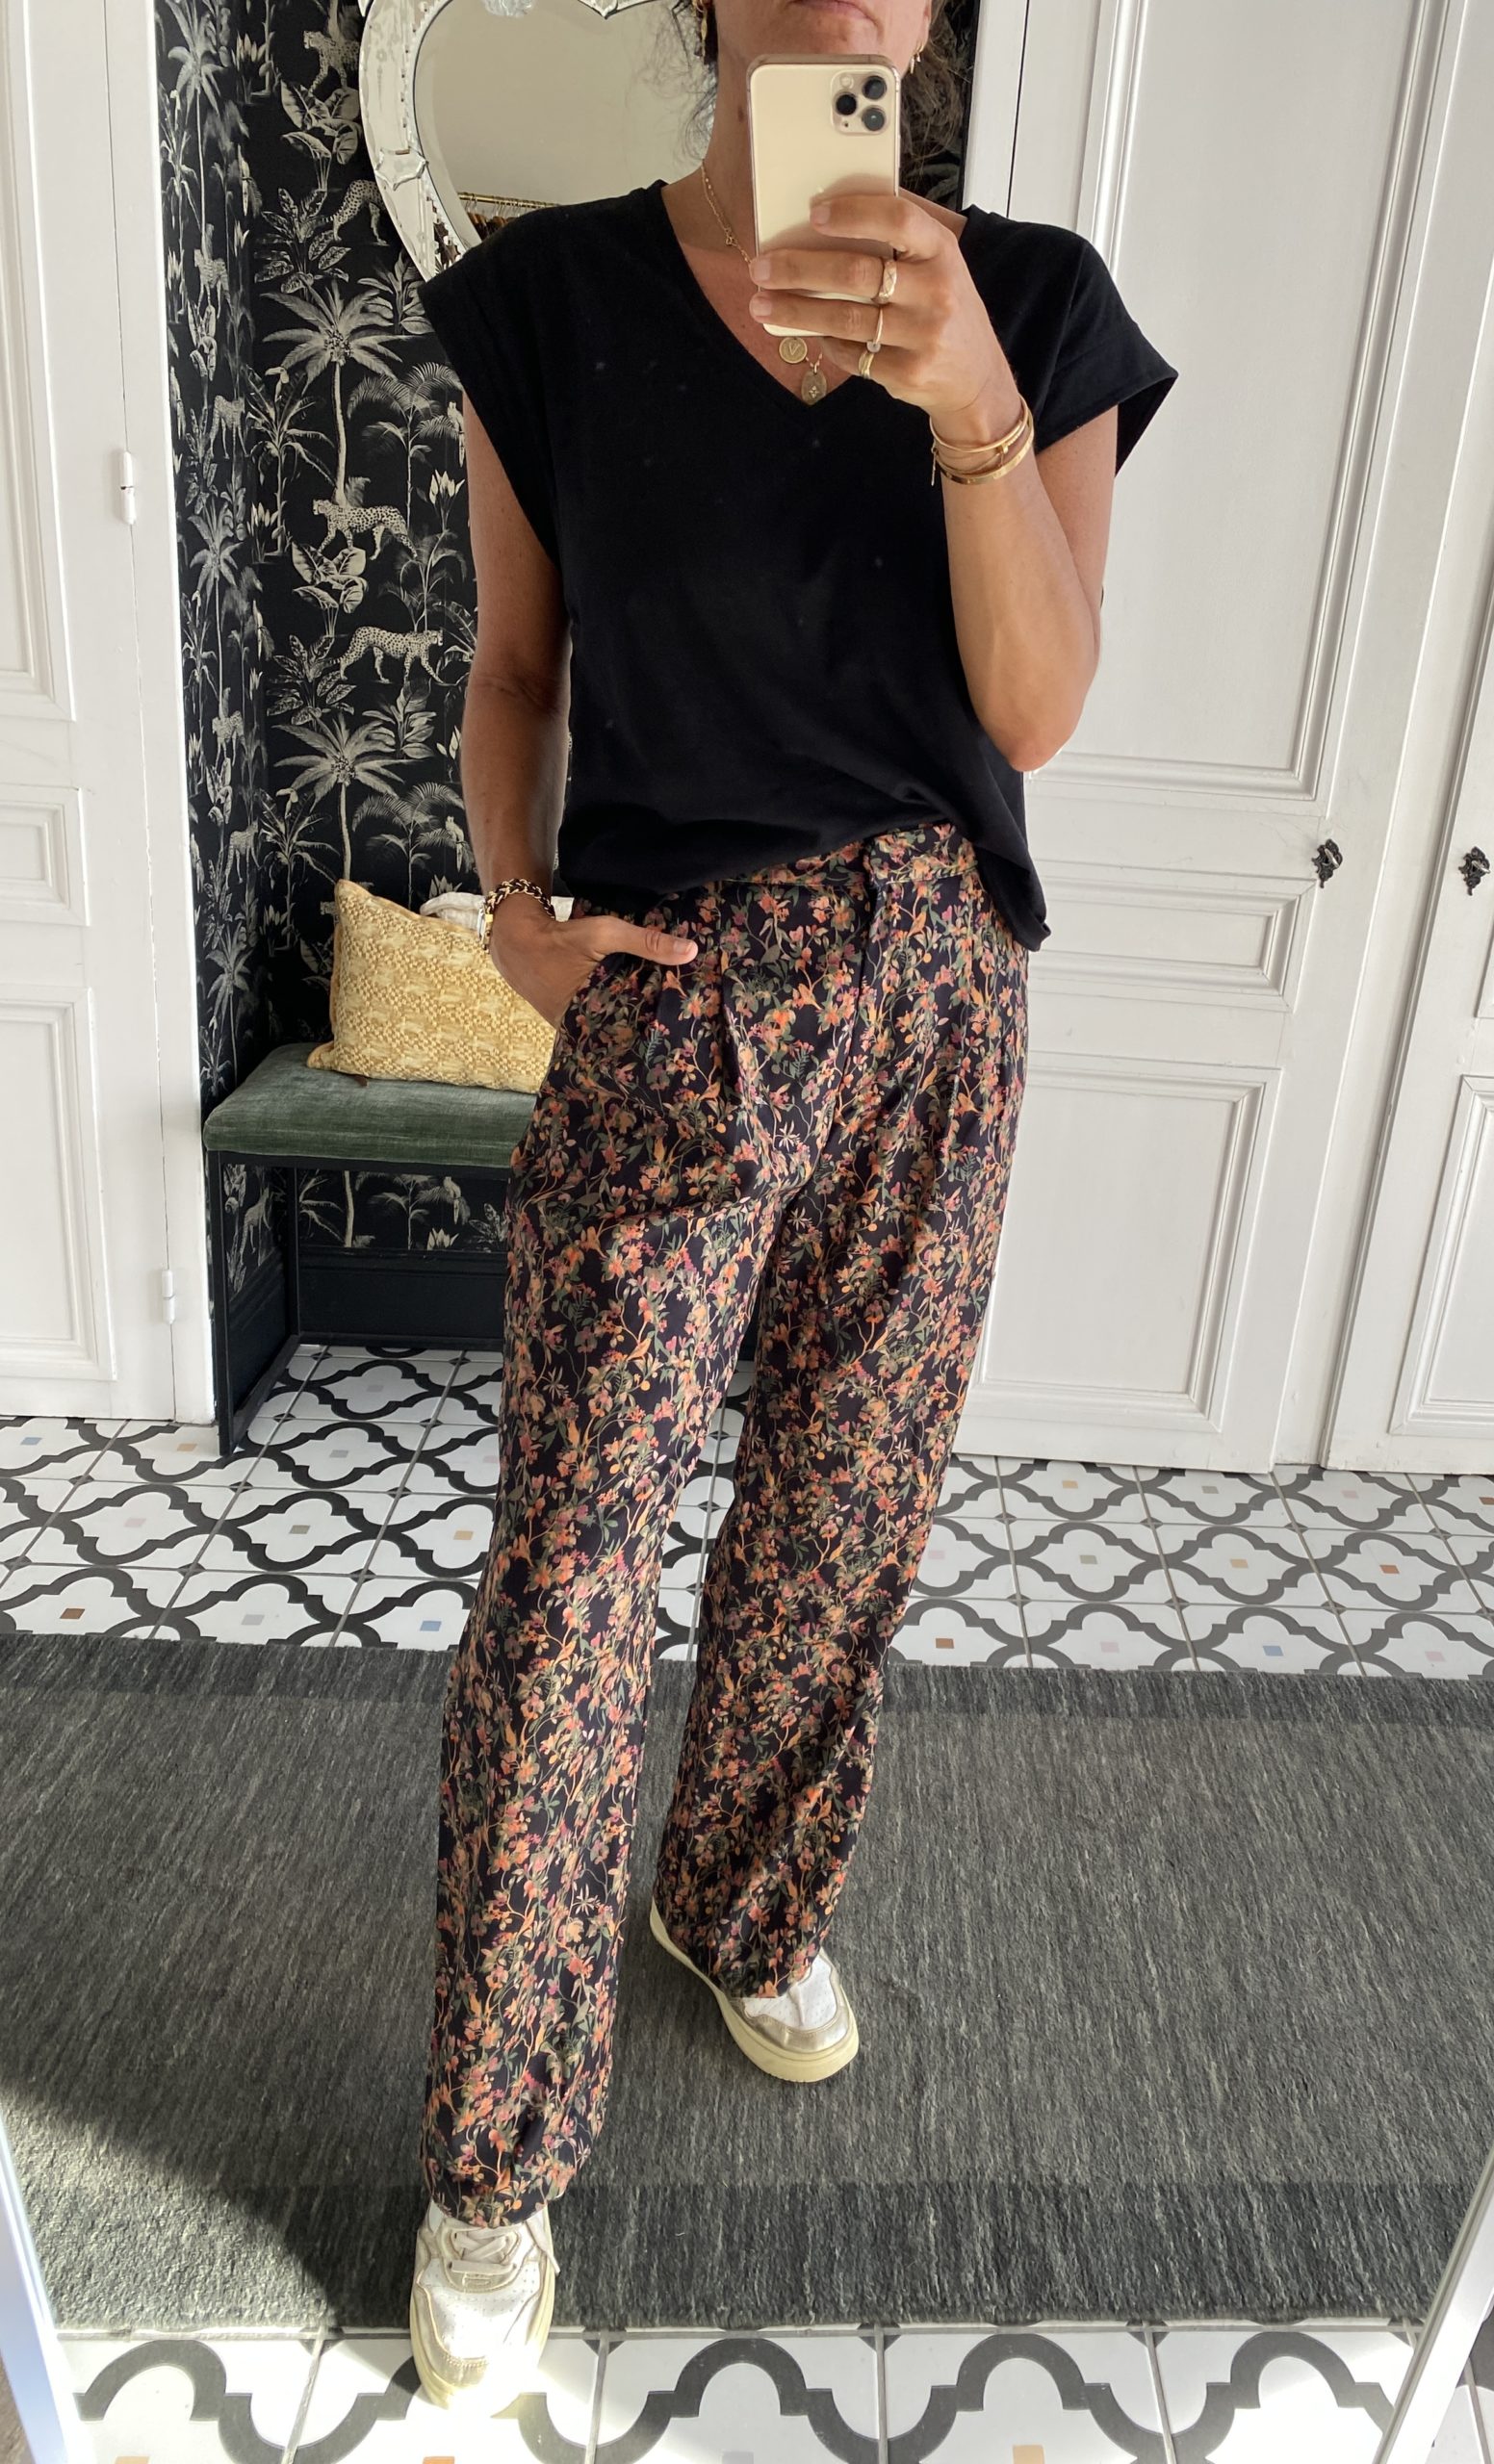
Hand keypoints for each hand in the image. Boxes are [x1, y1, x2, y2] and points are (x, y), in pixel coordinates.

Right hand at [488, 896, 697, 1031]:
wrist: (517, 942)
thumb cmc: (561, 940)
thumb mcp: (604, 934)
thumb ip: (646, 943)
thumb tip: (691, 952)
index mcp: (590, 1020)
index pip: (635, 1035)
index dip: (660, 1030)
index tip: (687, 1027)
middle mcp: (582, 1032)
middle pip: (626, 1034)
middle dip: (651, 1028)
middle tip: (687, 1024)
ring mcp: (576, 1029)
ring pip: (614, 1029)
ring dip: (636, 1020)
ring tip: (672, 1017)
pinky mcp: (574, 1020)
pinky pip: (603, 1021)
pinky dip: (620, 1013)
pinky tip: (643, 1005)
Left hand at [746, 187, 1021, 435]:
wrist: (976, 379)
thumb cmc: (945, 309)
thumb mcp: (939, 264)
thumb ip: (900, 238)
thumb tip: (835, 209)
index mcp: (942, 251)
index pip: (897, 219)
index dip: (853, 213)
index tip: (813, 214)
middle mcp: (936, 291)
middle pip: (856, 273)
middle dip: (799, 269)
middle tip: (761, 267)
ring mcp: (922, 335)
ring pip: (844, 318)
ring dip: (794, 311)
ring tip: (761, 304)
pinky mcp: (907, 372)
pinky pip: (851, 353)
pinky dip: (825, 341)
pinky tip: (807, 331)